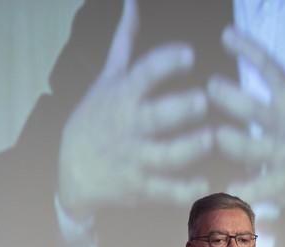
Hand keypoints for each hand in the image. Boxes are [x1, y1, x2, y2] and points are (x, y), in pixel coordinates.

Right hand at [58, 0, 211, 219]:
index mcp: (122, 96)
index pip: (143, 75)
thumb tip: (132, 3)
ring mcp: (135, 159)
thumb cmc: (96, 119)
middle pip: (155, 117)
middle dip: (180, 109)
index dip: (165, 63)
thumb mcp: (106, 80)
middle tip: (204, 101)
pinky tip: (208, 183)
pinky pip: (166, 190)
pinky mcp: (142, 187)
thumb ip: (124, 44)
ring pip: (165, 155)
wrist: (73, 173)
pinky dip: (186, 190)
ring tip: (211, 138)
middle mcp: (128, 127)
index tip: (189, 54)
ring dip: (190, 148)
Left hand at [207, 21, 284, 227]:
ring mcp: (283, 155)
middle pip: (254, 108)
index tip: (227, 36)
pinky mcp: (281, 183)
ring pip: (252, 148)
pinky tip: (225, 191)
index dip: (249, 49)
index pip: (271, 69)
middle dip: (231, 97)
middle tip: (212, 87)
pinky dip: (242, 190)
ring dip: (234, 142)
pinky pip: (258, 188)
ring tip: (218, 137)